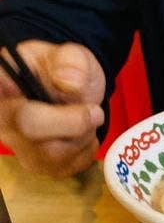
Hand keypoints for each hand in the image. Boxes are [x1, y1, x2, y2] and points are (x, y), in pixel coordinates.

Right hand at [0, 41, 105, 176]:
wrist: (74, 94)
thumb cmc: (66, 72)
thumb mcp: (72, 55)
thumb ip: (72, 61)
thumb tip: (70, 83)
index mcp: (3, 83)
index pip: (4, 90)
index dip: (29, 100)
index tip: (66, 91)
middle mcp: (3, 119)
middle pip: (29, 128)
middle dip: (72, 122)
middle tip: (95, 111)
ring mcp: (19, 147)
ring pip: (54, 154)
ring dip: (82, 136)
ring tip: (86, 118)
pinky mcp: (40, 167)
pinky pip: (69, 166)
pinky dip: (85, 150)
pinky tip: (81, 134)